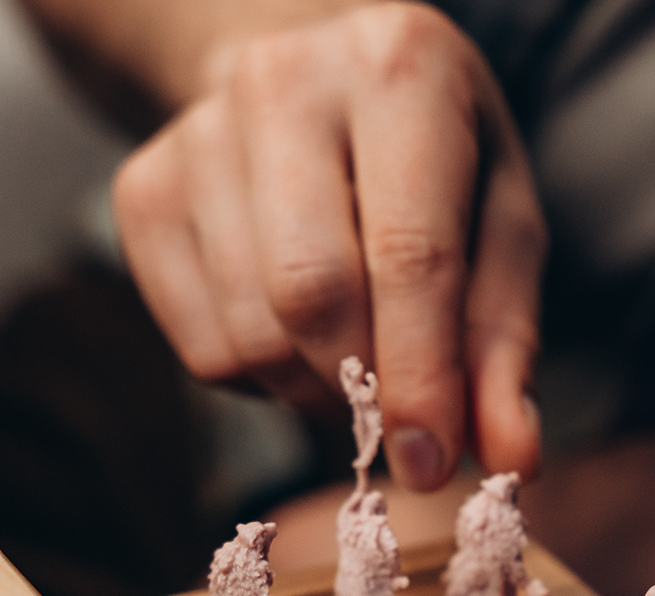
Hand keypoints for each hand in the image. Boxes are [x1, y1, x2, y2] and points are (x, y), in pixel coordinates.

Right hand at [113, 2, 545, 490]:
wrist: (322, 91)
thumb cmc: (434, 170)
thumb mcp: (500, 234)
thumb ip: (504, 347)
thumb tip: (512, 460)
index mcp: (399, 72)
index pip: (406, 254)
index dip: (420, 377)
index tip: (429, 464)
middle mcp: (283, 82)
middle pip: (310, 296)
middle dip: (361, 388)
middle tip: (393, 410)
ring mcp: (196, 135)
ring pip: (250, 337)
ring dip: (314, 392)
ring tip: (354, 360)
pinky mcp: (142, 194)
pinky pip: (202, 351)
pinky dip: (262, 381)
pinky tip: (295, 337)